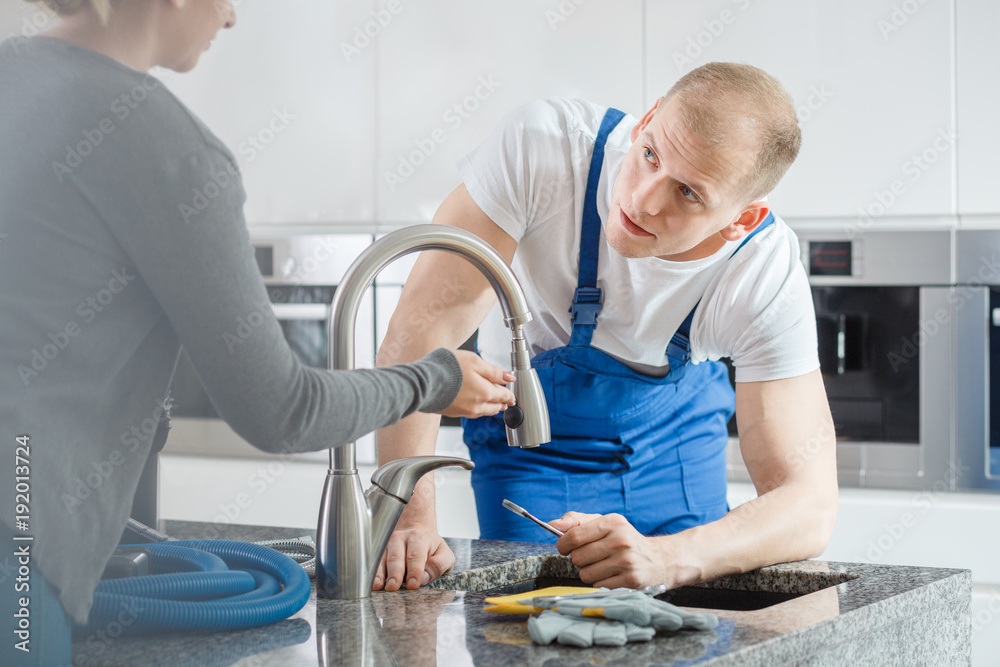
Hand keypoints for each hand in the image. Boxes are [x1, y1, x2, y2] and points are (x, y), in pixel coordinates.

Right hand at [373, 525, 454, 590]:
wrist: (417, 532)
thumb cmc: (432, 548)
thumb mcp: (444, 554)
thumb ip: (439, 565)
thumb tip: (425, 577)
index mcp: (420, 538)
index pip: (417, 555)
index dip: (415, 570)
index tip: (413, 584)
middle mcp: (402, 538)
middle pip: (397, 556)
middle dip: (395, 573)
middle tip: (393, 587)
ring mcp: (388, 544)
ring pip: (383, 558)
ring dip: (381, 573)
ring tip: (379, 586)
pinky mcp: (380, 551)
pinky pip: (375, 561)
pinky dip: (374, 573)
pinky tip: (374, 584)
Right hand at [440, 350, 515, 418]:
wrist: (421, 382)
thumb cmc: (446, 368)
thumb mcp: (475, 362)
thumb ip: (494, 371)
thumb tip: (509, 378)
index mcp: (486, 393)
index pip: (504, 396)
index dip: (510, 394)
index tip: (512, 394)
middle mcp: (477, 406)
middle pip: (495, 406)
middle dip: (502, 402)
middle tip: (506, 400)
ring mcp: (465, 411)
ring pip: (484, 411)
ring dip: (491, 407)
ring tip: (494, 403)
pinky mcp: (453, 413)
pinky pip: (471, 412)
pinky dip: (477, 408)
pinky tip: (474, 403)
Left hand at [550, 512, 667, 589]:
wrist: (661, 559)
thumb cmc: (625, 540)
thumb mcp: (605, 523)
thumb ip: (577, 521)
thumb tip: (552, 524)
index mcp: (613, 523)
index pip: (574, 536)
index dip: (563, 545)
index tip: (564, 548)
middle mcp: (621, 541)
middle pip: (578, 558)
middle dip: (580, 560)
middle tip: (593, 557)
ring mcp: (627, 562)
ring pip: (586, 575)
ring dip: (590, 573)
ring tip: (604, 566)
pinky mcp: (630, 581)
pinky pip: (598, 586)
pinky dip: (601, 583)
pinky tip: (613, 575)